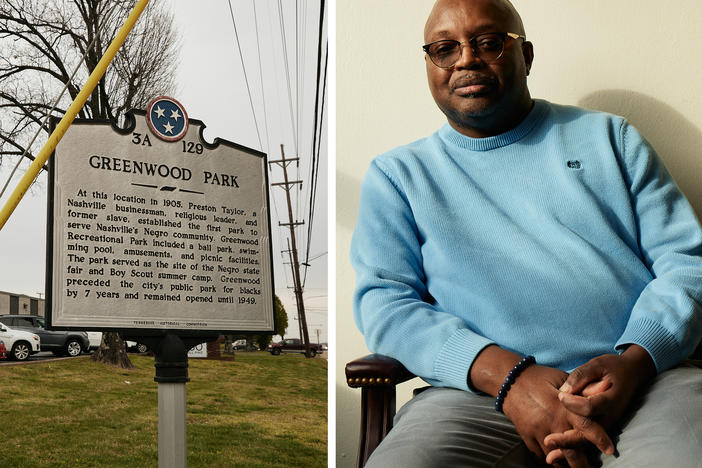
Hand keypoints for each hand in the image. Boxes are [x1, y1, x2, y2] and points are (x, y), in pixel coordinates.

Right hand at [502, 364, 612, 467]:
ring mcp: (537, 431)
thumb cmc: (539, 377)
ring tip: (576, 467)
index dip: (599, 438)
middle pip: (571, 451)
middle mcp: (551, 422)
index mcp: (562, 407)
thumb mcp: (561, 379)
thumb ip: (580, 390)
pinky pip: (540, 454)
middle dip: (583, 465)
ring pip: (555, 457)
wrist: (509, 380)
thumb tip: (603, 391)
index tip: (610, 450)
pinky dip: (550, 458)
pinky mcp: (526, 436)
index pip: (585, 425)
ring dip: (566, 463)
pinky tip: (557, 459)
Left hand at [544, 346, 654, 462]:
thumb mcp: (597, 365)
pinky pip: (587, 439)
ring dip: (569, 448)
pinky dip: (573, 446)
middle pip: (588, 432)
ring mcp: (606, 423)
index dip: (574, 403)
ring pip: (587, 440)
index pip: (590, 406)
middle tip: (549, 441)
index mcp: (610, 399)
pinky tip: (557, 454)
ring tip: (551, 456)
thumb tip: (564, 391)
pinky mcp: (601, 426)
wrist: (631, 374)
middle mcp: (609, 415)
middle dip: (568, 439)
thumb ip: (581, 376)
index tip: (560, 397)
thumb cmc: (611, 367)